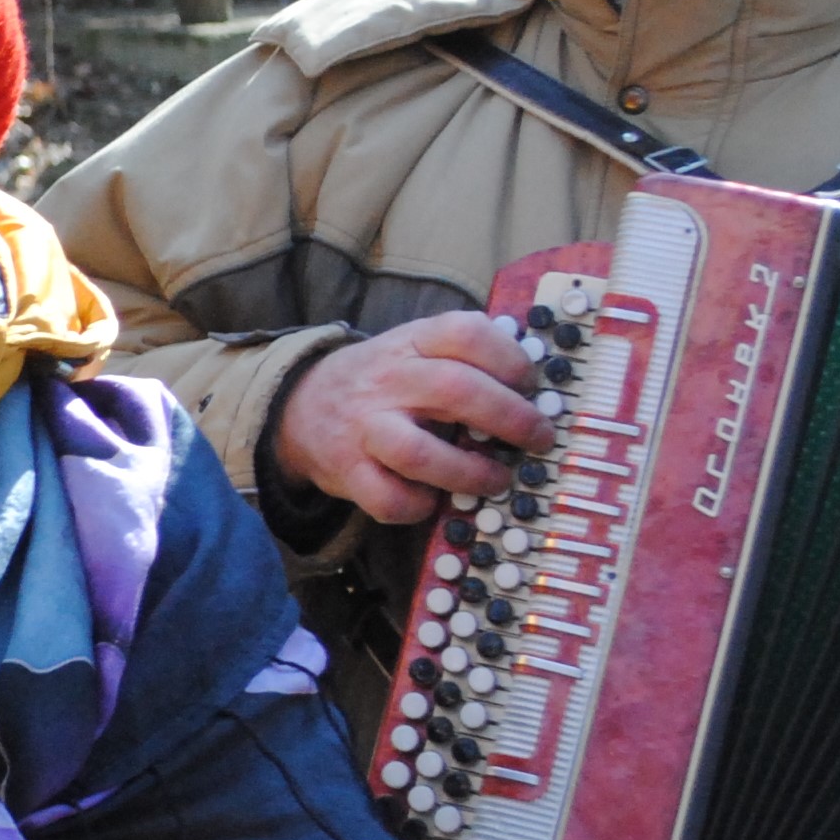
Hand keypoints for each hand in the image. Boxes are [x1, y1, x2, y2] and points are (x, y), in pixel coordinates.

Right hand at [270, 313, 555, 523]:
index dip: (509, 357)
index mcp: (411, 342)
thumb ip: (465, 359)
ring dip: (470, 471)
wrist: (301, 405)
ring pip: (418, 452)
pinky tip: (434, 500)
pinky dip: (420, 506)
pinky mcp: (347, 470)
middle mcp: (387, 380)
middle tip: (538, 439)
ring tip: (496, 480)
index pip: (464, 333)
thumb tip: (537, 390)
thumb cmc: (382, 382)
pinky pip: (388, 498)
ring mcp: (364, 426)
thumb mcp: (416, 350)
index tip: (532, 383)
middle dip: (510, 418)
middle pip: (454, 390)